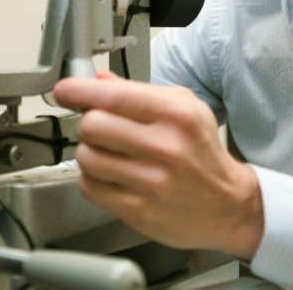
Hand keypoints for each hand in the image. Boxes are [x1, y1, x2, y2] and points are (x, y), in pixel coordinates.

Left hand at [53, 70, 264, 258]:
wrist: (228, 206)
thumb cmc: (201, 153)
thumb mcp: (185, 109)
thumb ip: (139, 92)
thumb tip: (99, 79)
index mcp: (176, 115)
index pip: (114, 97)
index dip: (79, 91)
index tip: (63, 91)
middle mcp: (165, 147)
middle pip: (92, 125)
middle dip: (88, 123)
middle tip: (99, 127)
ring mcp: (151, 183)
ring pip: (87, 157)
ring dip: (89, 152)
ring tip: (108, 153)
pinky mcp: (139, 211)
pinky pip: (90, 187)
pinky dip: (93, 178)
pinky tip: (111, 175)